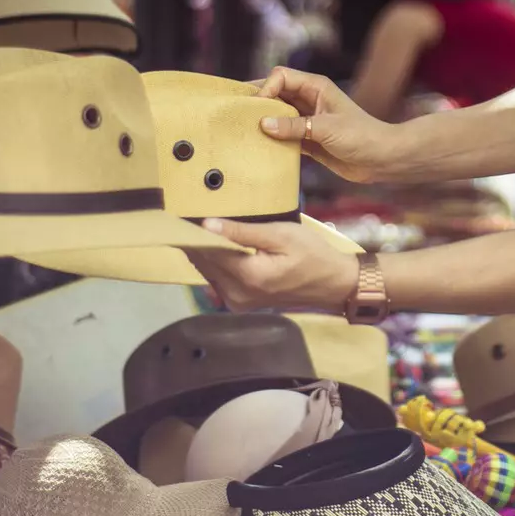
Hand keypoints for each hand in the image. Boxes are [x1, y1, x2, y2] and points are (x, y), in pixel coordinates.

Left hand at [188, 219, 361, 314]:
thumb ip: (243, 232)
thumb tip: (207, 224)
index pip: (207, 252)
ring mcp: (237, 302)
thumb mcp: (282, 235)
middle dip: (195, 239)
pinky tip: (218, 243)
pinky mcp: (240, 303)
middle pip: (203, 263)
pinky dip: (215, 261)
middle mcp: (236, 295)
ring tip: (202, 224)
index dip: (192, 231)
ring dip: (204, 250)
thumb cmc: (313, 255)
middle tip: (188, 213)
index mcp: (247, 277)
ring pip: (207, 271)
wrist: (333, 284)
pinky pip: (217, 278)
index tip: (181, 212)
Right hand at [255, 68, 397, 184]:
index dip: (266, 88)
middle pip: (275, 93)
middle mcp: (310, 99)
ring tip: (243, 132)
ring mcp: (308, 120)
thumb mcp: (326, 129)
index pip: (281, 76)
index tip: (258, 109)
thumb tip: (263, 123)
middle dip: (258, 102)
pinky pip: (284, 136)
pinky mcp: (308, 139)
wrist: (382, 159)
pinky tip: (259, 148)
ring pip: (277, 115)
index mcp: (316, 87)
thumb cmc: (361, 136)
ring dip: (263, 122)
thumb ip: (294, 126)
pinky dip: (272, 140)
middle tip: (237, 115)